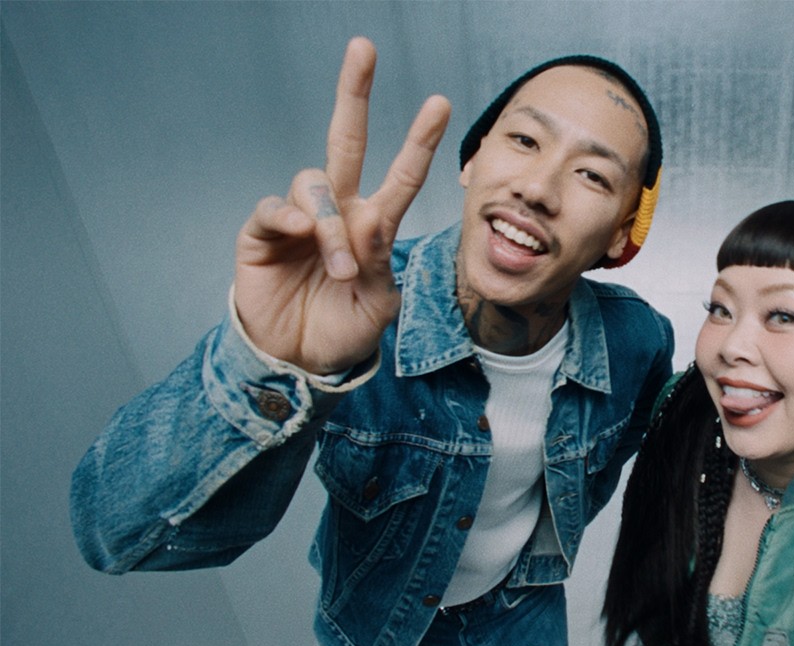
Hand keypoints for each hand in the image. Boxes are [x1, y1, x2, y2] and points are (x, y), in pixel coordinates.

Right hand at [234, 37, 451, 374]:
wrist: (300, 361)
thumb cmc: (344, 330)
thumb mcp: (377, 305)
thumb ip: (378, 264)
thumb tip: (365, 223)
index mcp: (373, 227)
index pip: (401, 175)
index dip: (419, 141)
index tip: (442, 104)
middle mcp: (338, 212)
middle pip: (347, 140)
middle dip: (355, 93)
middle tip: (364, 48)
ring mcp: (299, 220)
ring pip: (316, 185)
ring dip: (332, 225)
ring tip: (340, 268)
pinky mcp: (262, 234)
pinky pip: (273, 207)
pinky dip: (288, 217)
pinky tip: (297, 234)